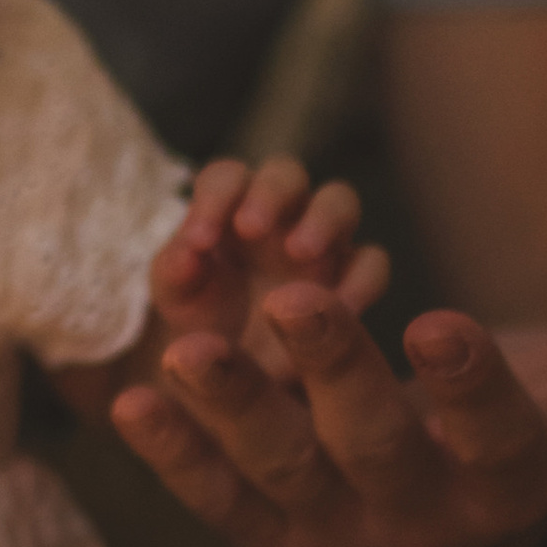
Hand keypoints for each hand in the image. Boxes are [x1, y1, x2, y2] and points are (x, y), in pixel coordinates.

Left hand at [112, 249, 546, 546]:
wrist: (474, 483)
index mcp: (515, 481)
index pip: (495, 432)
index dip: (470, 384)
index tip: (440, 322)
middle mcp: (425, 519)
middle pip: (374, 447)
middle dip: (333, 373)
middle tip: (294, 300)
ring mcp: (343, 531)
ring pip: (280, 475)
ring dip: (230, 411)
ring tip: (183, 349)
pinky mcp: (278, 534)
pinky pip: (219, 502)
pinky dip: (173, 458)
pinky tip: (129, 401)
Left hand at [151, 156, 389, 379]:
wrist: (238, 372)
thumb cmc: (203, 316)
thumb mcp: (178, 297)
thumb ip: (174, 270)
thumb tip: (186, 251)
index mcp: (229, 205)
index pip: (225, 177)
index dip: (214, 197)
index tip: (199, 240)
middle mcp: (280, 212)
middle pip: (285, 173)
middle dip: (270, 193)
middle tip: (251, 228)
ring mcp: (322, 239)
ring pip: (339, 201)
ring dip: (323, 219)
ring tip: (300, 252)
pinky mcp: (353, 275)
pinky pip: (371, 261)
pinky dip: (362, 277)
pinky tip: (341, 307)